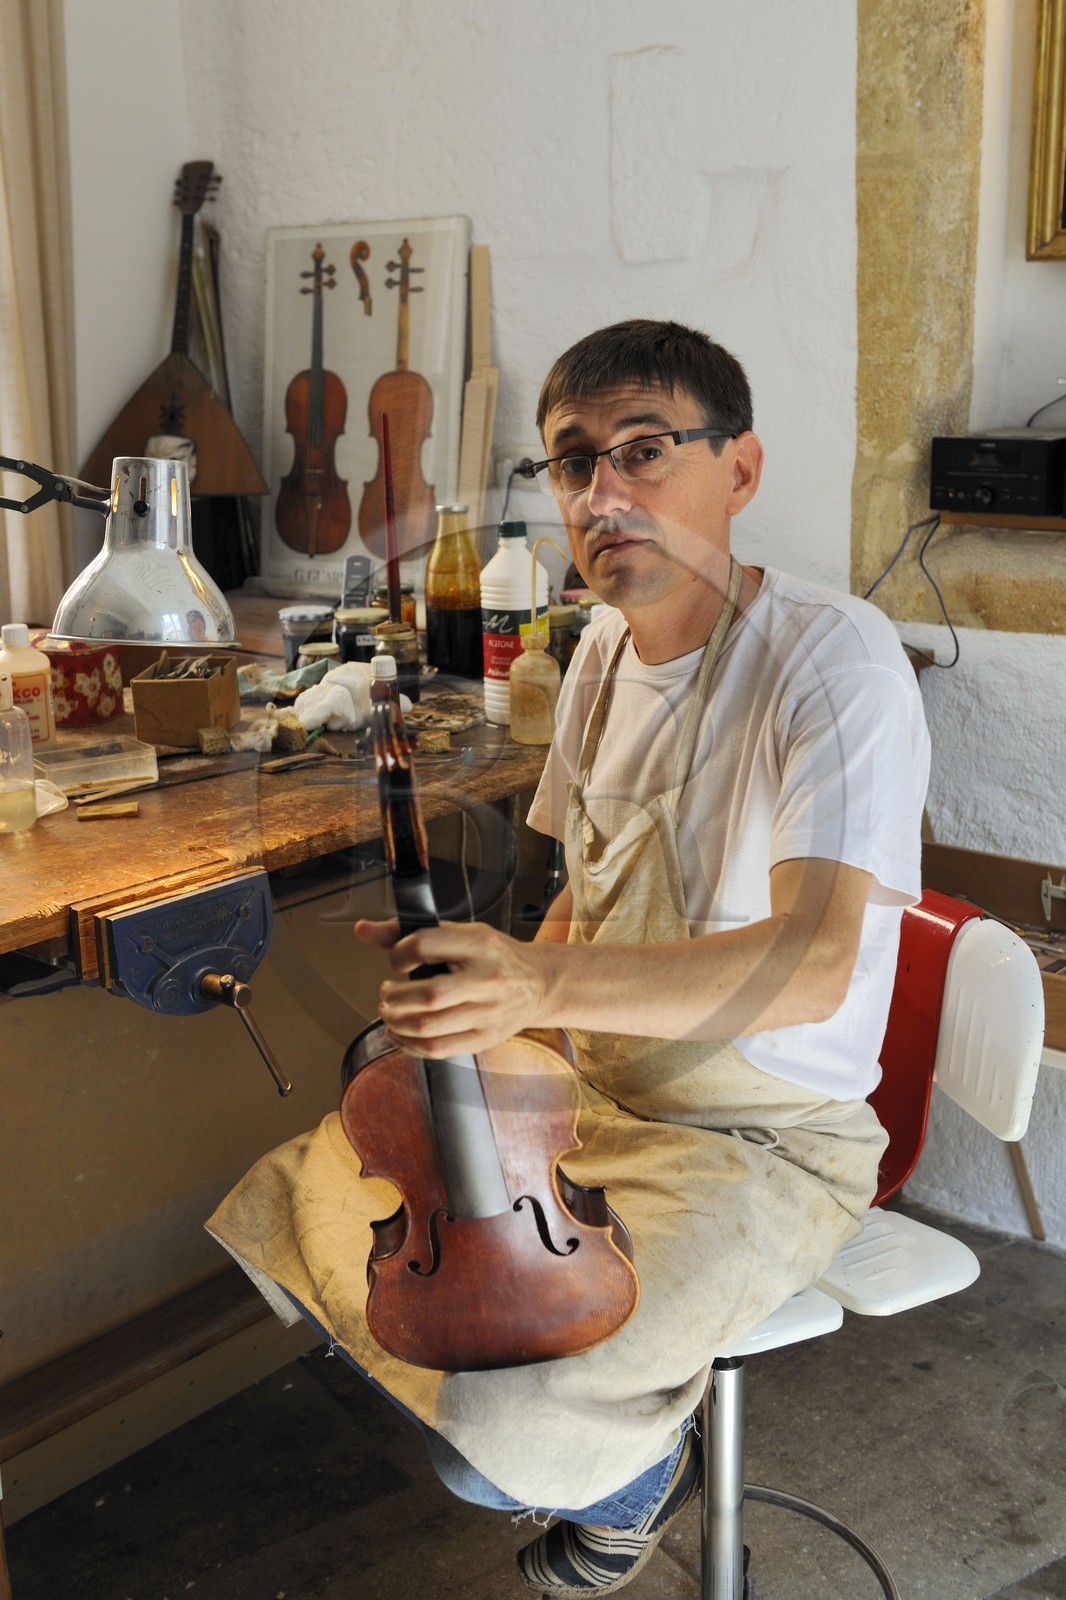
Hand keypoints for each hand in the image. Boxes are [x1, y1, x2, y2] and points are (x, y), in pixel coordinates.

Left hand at [354, 918, 554, 1056]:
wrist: (538, 984)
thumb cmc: (494, 956)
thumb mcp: (460, 933)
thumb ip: (409, 932)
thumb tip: (363, 930)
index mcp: (480, 944)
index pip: (426, 945)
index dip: (399, 954)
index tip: (397, 961)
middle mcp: (487, 979)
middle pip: (427, 996)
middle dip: (393, 998)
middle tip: (386, 993)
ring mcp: (488, 1013)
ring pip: (428, 1027)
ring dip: (396, 1022)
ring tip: (390, 1012)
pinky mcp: (485, 1038)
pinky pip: (437, 1049)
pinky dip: (409, 1045)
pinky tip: (400, 1034)